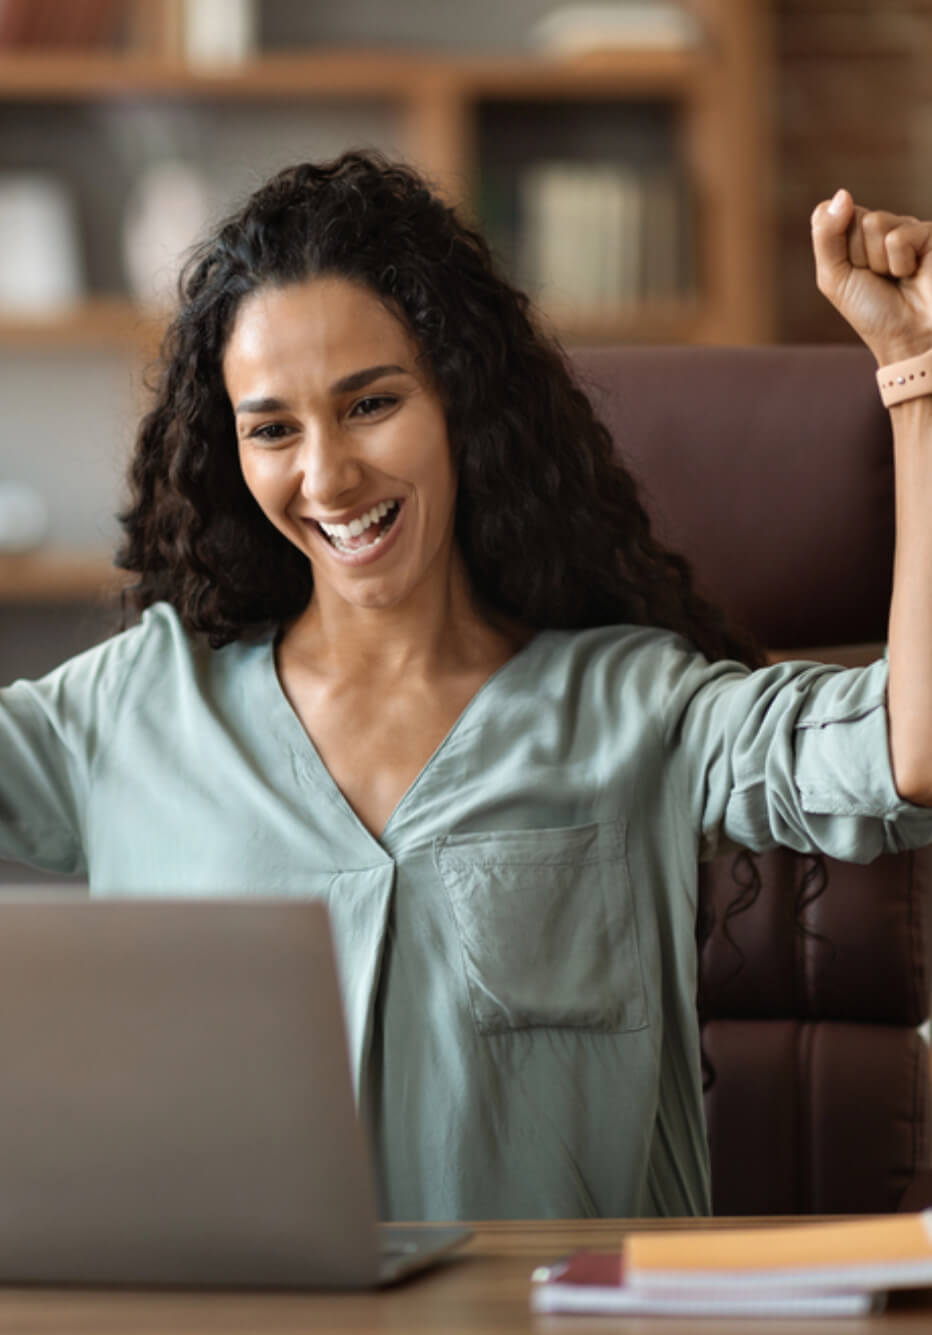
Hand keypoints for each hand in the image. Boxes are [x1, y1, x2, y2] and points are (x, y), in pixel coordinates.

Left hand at [810, 188, 931, 363]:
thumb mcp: (834, 278)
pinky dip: (900, 263)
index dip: (836, 250)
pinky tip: (913, 274)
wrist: (910, 338)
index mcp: (855, 237)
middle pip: (852, 217)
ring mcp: (906, 228)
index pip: (830, 216)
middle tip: (876, 279)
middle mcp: (881, 228)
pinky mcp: (929, 233)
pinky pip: (898, 237)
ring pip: (874, 223)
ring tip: (896, 279)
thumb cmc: (872, 313)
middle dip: (857, 256)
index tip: (852, 275)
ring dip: (879, 261)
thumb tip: (842, 193)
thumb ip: (826, 235)